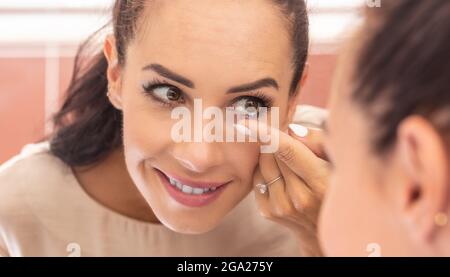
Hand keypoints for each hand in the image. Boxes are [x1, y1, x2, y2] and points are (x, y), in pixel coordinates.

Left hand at [237, 120, 329, 255]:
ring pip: (262, 165)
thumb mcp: (337, 159)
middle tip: (288, 139)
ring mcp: (282, 207)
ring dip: (269, 155)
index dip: (265, 133)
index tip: (247, 121)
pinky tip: (280, 174)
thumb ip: (317, 140)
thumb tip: (290, 130)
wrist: (325, 225)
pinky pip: (256, 179)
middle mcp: (299, 197)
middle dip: (275, 140)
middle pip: (271, 154)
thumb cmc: (334, 185)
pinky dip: (264, 170)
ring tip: (287, 159)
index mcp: (320, 181)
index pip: (287, 151)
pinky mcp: (268, 212)